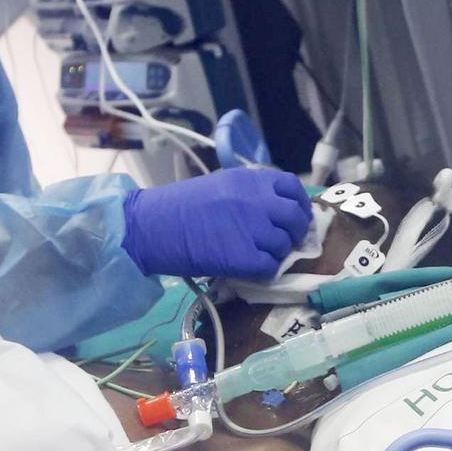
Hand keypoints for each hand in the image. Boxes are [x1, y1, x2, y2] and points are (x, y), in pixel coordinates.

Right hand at [120, 168, 313, 279]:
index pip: (292, 187)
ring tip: (257, 254)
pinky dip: (263, 271)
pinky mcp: (244, 258)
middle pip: (295, 218)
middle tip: (281, 240)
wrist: (153, 226)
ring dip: (276, 253)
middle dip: (293, 231)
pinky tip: (248, 268)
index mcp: (251, 179)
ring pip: (284, 246)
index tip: (294, 215)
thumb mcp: (220, 184)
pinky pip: (270, 268)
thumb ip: (251, 192)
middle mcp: (257, 201)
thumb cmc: (180, 206)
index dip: (298, 203)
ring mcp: (253, 230)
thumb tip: (278, 208)